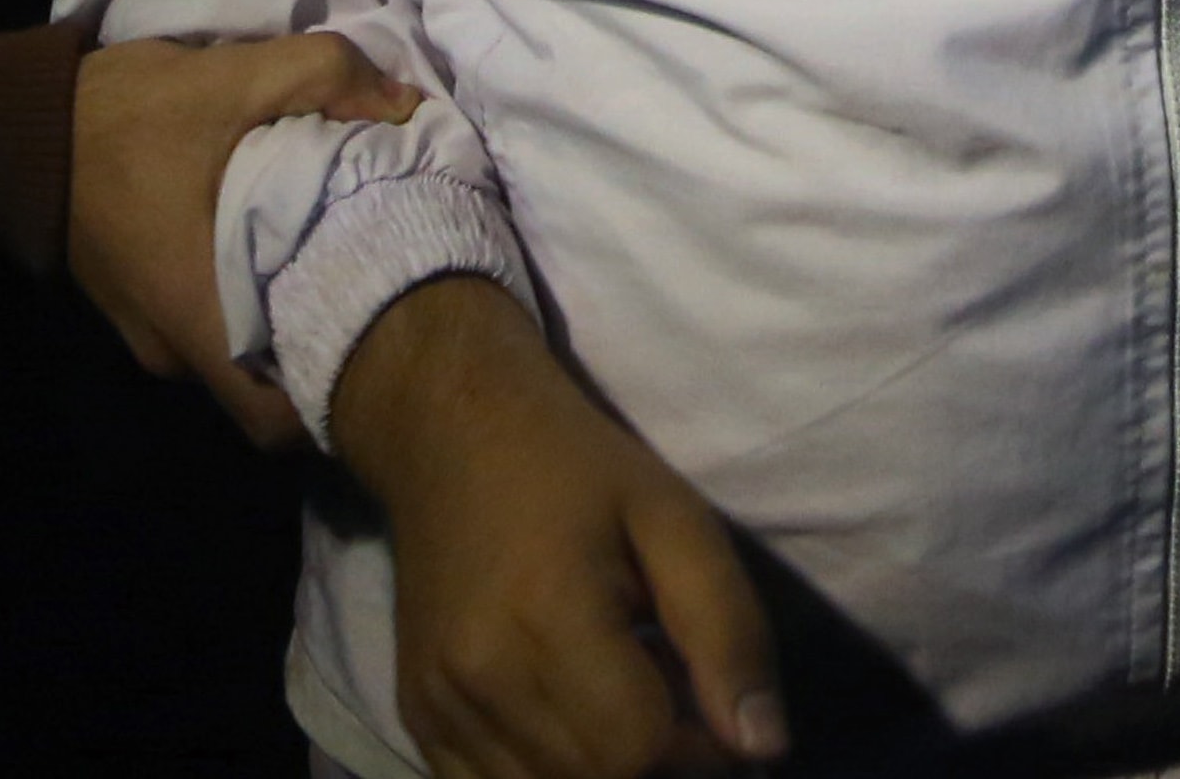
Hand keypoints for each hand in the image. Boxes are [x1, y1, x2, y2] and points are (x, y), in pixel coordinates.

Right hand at [69, 30, 418, 448]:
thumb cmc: (122, 120)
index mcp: (196, 319)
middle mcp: (170, 348)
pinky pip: (207, 319)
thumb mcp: (231, 77)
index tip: (382, 350)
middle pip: (265, 378)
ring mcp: (146, 332)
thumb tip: (406, 105)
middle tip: (375, 283)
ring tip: (335, 253)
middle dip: (320, 338)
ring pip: (236, 347)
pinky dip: (245, 292)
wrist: (19, 126)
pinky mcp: (135, 304)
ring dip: (280, 310)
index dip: (334, 398)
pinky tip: (278, 240)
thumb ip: (325, 78)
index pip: (275, 421)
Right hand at [333, 274, 786, 778]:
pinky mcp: (417, 718)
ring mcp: (436, 705)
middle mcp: (478, 677)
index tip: (706, 694)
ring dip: (599, 768)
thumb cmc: (575, 467)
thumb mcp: (675, 518)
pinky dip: (544, 774)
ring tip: (619, 696)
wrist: (448, 434)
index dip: (694, 744)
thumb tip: (762, 748)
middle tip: (670, 691)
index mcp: (547, 617)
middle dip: (654, 760)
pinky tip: (567, 716)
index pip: (637, 749)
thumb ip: (726, 631)